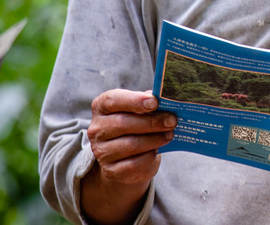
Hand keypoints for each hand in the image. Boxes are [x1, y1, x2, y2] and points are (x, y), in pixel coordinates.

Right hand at [81, 89, 175, 223]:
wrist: (127, 159)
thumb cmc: (137, 126)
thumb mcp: (141, 110)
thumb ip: (150, 102)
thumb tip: (167, 99)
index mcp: (101, 107)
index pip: (112, 100)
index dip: (135, 100)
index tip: (155, 102)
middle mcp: (97, 129)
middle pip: (124, 123)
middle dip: (152, 121)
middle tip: (172, 120)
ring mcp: (102, 152)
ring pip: (131, 144)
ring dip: (155, 139)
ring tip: (169, 135)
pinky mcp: (111, 171)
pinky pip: (134, 164)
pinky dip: (150, 156)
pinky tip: (156, 151)